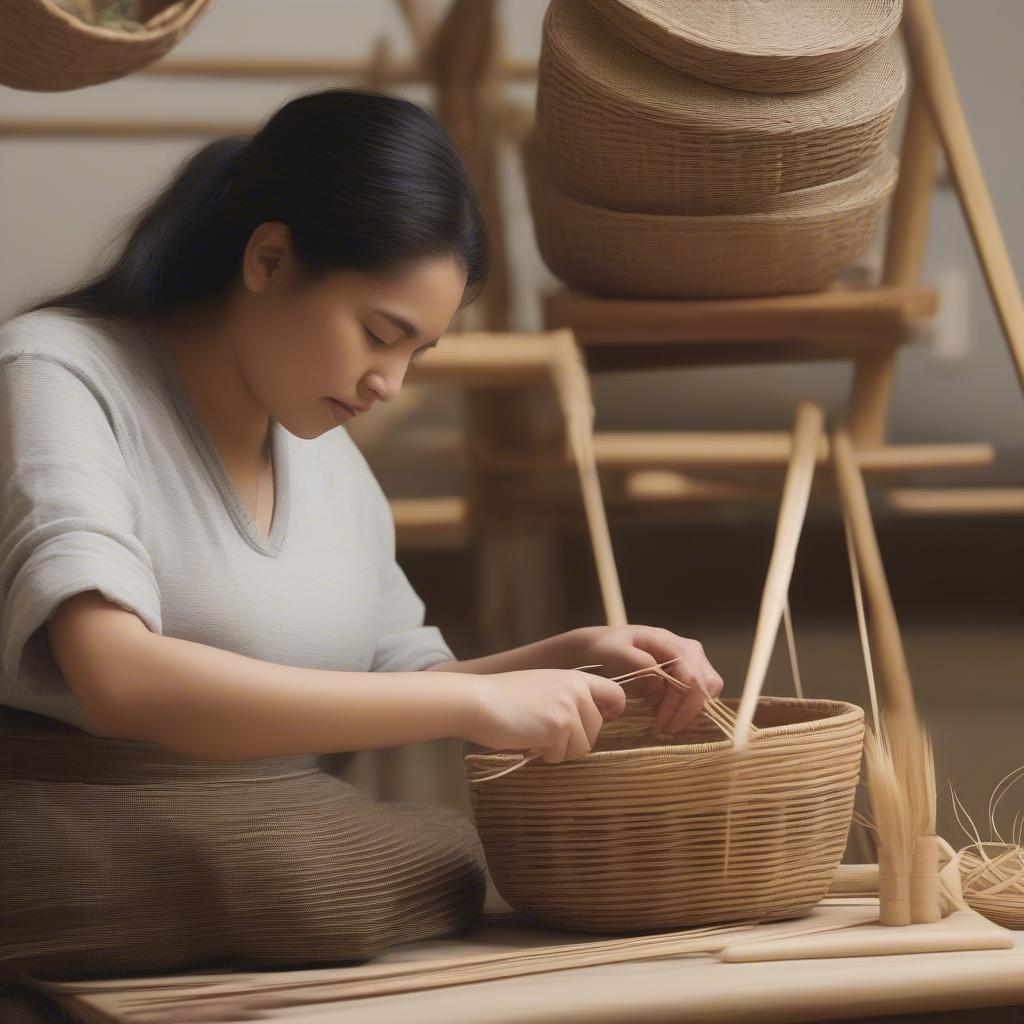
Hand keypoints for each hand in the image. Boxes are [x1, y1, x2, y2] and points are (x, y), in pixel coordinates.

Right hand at [463, 669, 625, 762]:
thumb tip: (588, 720)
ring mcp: (569, 710)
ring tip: (535, 736)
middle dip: (575, 738)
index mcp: (575, 677)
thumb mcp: (543, 684)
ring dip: (560, 749)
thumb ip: (568, 696)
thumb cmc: (503, 695)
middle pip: (596, 728)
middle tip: (547, 735)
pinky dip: (545, 755)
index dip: (611, 711)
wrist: (478, 700)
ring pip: (582, 746)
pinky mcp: (558, 729)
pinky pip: (562, 755)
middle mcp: (577, 691)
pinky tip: (527, 740)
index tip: (595, 721)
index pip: (616, 694)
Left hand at [571, 625, 723, 734]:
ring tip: (664, 725)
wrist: (600, 645)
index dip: (679, 705)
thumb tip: (660, 684)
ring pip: (707, 691)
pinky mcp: (687, 672)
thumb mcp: (615, 652)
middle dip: (686, 712)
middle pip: (705, 685)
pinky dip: (686, 709)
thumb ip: (639, 663)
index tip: (660, 725)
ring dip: (688, 712)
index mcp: (669, 642)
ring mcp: (690, 660)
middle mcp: (687, 649)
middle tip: (664, 730)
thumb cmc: (605, 647)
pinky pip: (698, 694)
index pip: (690, 676)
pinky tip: (666, 716)